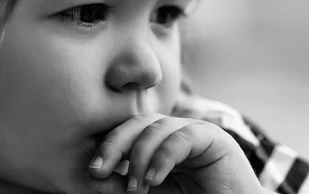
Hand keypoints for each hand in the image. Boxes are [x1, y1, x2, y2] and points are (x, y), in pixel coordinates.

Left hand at [86, 113, 264, 193]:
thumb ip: (127, 186)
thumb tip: (94, 178)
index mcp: (161, 145)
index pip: (130, 132)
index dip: (109, 146)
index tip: (93, 171)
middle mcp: (177, 133)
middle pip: (140, 122)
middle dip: (116, 144)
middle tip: (99, 170)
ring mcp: (196, 132)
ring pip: (158, 127)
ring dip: (140, 157)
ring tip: (137, 188)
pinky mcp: (215, 138)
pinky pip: (183, 136)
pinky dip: (164, 156)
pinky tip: (154, 179)